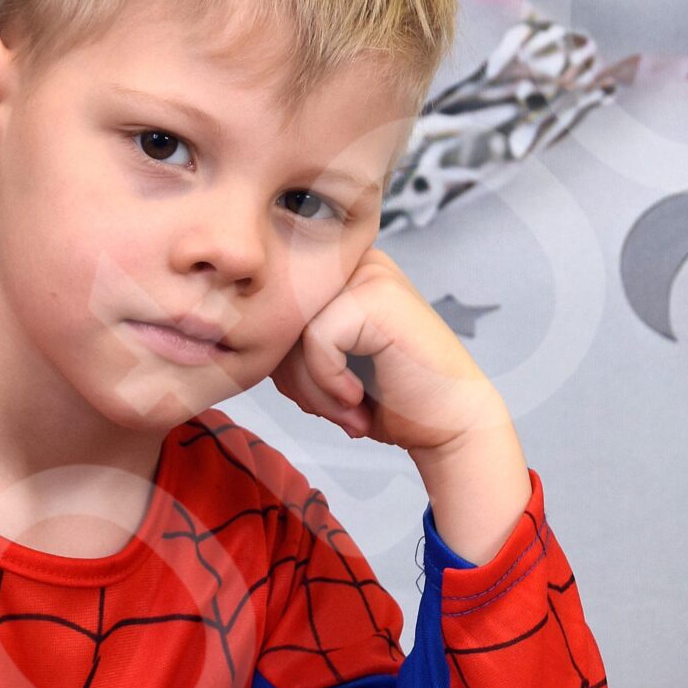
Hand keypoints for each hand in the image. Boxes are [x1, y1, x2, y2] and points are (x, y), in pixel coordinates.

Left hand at [268, 246, 508, 456]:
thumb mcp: (325, 365)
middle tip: (335, 410)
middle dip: (296, 379)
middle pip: (279, 320)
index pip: (274, 313)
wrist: (449, 424)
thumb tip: (237, 333)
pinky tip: (358, 399)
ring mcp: (368, 274)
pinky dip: (330, 382)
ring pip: (293, 331)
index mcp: (340, 273)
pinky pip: (315, 341)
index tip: (322, 398)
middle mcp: (355, 263)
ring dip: (312, 388)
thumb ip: (288, 342)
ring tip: (348, 409)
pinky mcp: (376, 295)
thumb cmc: (389, 398)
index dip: (286, 366)